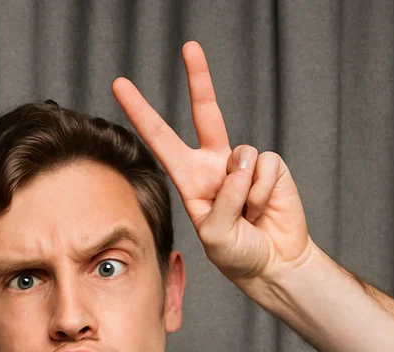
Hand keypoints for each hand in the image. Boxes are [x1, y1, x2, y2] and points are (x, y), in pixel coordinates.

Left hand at [113, 41, 309, 283]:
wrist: (274, 263)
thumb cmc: (237, 254)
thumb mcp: (216, 235)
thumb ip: (224, 199)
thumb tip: (242, 161)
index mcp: (190, 180)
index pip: (161, 140)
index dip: (142, 113)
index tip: (120, 85)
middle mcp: (215, 165)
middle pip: (206, 113)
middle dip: (199, 78)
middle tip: (189, 46)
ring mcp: (243, 164)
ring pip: (240, 157)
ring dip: (245, 194)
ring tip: (248, 216)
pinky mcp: (270, 166)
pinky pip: (264, 167)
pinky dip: (264, 193)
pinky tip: (264, 209)